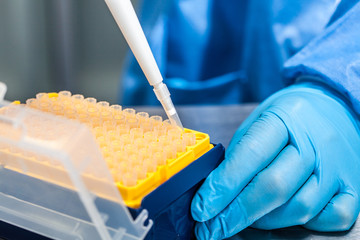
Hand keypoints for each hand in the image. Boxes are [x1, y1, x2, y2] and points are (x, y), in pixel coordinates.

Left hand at [191, 82, 359, 238]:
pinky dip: (305, 224)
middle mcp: (316, 142)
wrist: (332, 107)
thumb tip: (215, 191)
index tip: (201, 208)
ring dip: (264, 221)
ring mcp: (337, 166)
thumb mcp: (259, 122)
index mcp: (286, 118)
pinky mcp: (352, 185)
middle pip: (274, 187)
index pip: (250, 156)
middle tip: (210, 228)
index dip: (222, 186)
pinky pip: (333, 217)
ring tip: (241, 219)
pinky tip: (285, 217)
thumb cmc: (289, 117)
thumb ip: (239, 154)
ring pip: (300, 207)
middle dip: (235, 213)